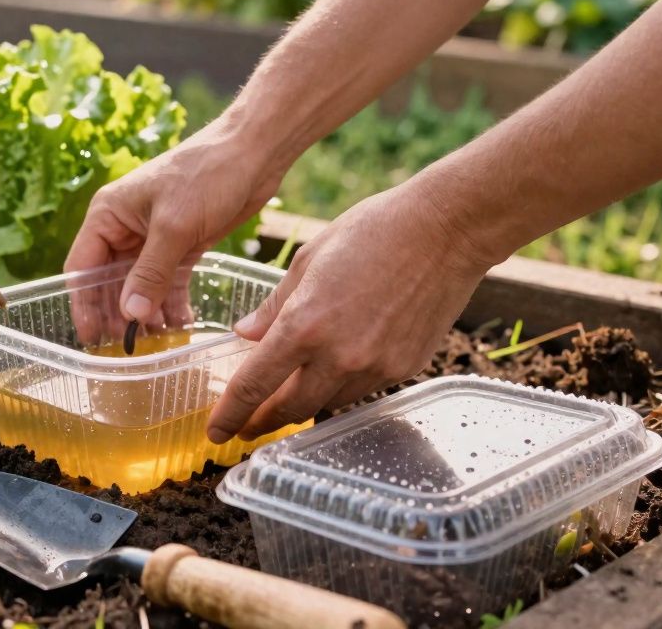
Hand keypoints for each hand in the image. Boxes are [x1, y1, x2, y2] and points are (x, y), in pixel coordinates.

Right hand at [65, 114, 287, 334]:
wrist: (253, 153)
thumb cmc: (206, 175)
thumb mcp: (173, 227)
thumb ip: (150, 273)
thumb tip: (129, 315)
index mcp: (108, 215)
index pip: (82, 267)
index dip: (84, 304)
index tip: (91, 338)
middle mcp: (124, 227)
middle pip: (109, 281)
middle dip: (116, 313)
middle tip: (125, 347)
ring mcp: (153, 237)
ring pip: (139, 285)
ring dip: (145, 313)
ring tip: (154, 344)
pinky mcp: (181, 244)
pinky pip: (168, 282)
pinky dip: (171, 304)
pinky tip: (180, 326)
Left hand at [207, 182, 495, 442]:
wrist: (446, 230)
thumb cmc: (372, 231)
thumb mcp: (307, 260)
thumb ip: (273, 306)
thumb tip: (246, 334)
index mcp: (304, 326)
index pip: (254, 385)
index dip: (231, 414)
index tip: (216, 431)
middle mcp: (338, 356)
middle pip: (290, 408)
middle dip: (263, 421)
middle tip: (246, 425)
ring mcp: (375, 367)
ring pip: (327, 403)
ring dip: (303, 403)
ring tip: (286, 397)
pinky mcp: (404, 368)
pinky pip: (361, 390)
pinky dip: (340, 387)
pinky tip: (333, 372)